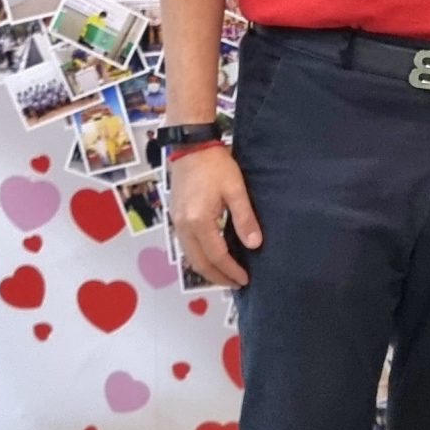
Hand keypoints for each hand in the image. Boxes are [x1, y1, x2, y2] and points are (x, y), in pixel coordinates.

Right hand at [170, 146, 262, 289]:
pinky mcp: (175, 217)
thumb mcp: (236, 190)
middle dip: (217, 277)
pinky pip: (185, 246)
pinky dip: (199, 257)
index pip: (216, 256)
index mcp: (199, 221)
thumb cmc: (215, 165)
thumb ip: (245, 219)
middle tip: (235, 284)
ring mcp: (176, 222)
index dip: (231, 270)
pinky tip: (211, 257)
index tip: (244, 279)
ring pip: (190, 256)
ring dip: (207, 269)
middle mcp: (183, 226)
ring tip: (225, 275)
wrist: (190, 146)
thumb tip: (254, 245)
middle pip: (198, 263)